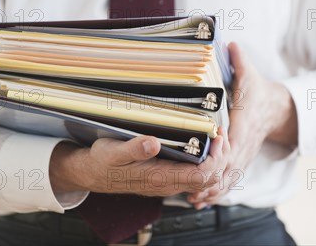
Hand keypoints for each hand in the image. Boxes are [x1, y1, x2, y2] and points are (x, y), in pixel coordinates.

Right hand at [50, 131, 229, 196]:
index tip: (216, 137)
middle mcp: (170, 183)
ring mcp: (171, 182)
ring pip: (206, 178)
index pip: (202, 176)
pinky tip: (203, 143)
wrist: (94, 173)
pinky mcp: (169, 177)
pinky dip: (207, 160)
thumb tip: (153, 143)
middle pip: (211, 178)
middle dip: (221, 156)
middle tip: (220, 132)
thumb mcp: (114, 151)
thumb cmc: (104, 161)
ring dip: (216, 158)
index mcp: (161, 178)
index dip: (215, 158)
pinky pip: (197, 175)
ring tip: (215, 135)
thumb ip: (134, 149)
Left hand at [187, 42, 297, 207]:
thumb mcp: (250, 75)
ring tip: (192, 199)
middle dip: (210, 178)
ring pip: (229, 177)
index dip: (221, 150)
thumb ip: (240, 61)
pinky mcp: (241, 162)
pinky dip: (216, 192)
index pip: (234, 139)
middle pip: (229, 165)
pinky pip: (229, 180)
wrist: (276, 109)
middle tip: (190, 187)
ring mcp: (244, 155)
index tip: (205, 158)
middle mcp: (244, 143)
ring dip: (211, 190)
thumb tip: (230, 43)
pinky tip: (201, 201)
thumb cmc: (258, 92)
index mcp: (244, 122)